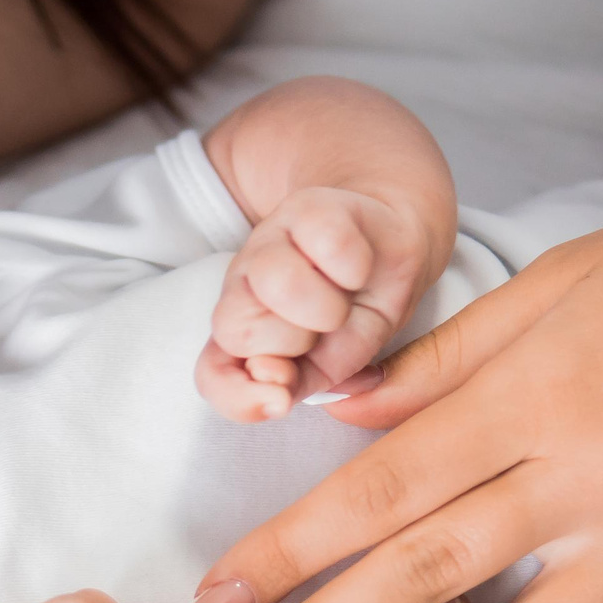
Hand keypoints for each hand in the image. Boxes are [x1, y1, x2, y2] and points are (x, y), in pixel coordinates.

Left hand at [196, 185, 436, 421]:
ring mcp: (268, 239)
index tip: (283, 389)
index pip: (213, 376)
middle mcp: (243, 283)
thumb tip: (275, 397)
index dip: (242, 392)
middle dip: (293, 342)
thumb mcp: (327, 366)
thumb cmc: (356, 309)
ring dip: (326, 307)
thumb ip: (290, 387)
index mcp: (242, 332)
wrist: (389, 245)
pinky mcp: (305, 206)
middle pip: (236, 329)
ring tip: (342, 298)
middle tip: (323, 326)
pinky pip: (327, 244)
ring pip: (276, 283)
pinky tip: (357, 267)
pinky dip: (353, 267)